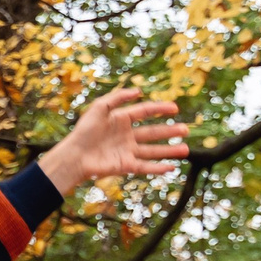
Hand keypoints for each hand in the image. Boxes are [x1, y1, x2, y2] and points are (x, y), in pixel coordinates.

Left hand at [38, 88, 190, 195]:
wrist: (74, 155)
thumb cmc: (84, 131)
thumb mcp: (99, 107)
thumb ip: (118, 97)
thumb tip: (138, 92)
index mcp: (121, 119)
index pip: (145, 112)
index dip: (160, 109)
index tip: (174, 108)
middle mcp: (127, 135)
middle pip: (153, 133)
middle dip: (170, 132)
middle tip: (186, 130)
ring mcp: (127, 151)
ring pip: (152, 151)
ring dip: (169, 151)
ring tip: (185, 150)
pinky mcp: (124, 165)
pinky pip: (144, 167)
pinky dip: (157, 168)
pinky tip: (171, 167)